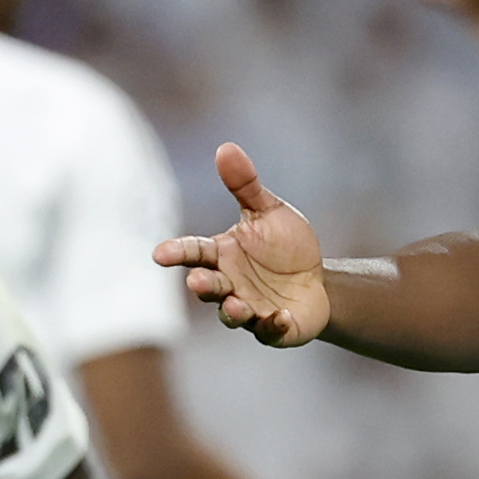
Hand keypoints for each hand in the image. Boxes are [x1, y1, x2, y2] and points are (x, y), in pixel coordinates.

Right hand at [156, 145, 333, 346]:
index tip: (160, 255)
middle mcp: (230, 284)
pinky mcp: (274, 329)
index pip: (194, 252)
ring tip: (237, 304)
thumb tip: (225, 147)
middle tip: (197, 282)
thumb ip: (246, 186)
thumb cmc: (285, 246)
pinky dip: (273, 326)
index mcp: (222, 254)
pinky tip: (281, 316)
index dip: (176, 253)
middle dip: (203, 285)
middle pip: (209, 286)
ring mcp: (250, 309)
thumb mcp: (269, 211)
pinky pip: (270, 331)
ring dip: (232, 310)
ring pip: (232, 314)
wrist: (318, 281)